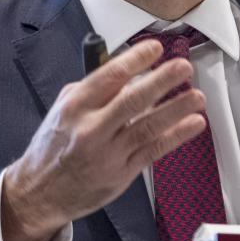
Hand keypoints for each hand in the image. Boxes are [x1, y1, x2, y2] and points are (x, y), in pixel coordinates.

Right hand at [1, 39, 206, 240]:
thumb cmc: (55, 147)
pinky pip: (154, 150)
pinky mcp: (122, 173)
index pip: (109, 76)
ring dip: (176, 109)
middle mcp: (92, 129)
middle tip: (183, 67)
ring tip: (197, 96)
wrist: (42, 192)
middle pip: (133, 100)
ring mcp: (109, 153)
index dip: (136, 60)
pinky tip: (193, 123)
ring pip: (148, 127)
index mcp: (75, 107)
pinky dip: (176, 136)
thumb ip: (95, 91)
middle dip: (162, 81)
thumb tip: (129, 73)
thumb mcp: (64, 109)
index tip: (156, 48)